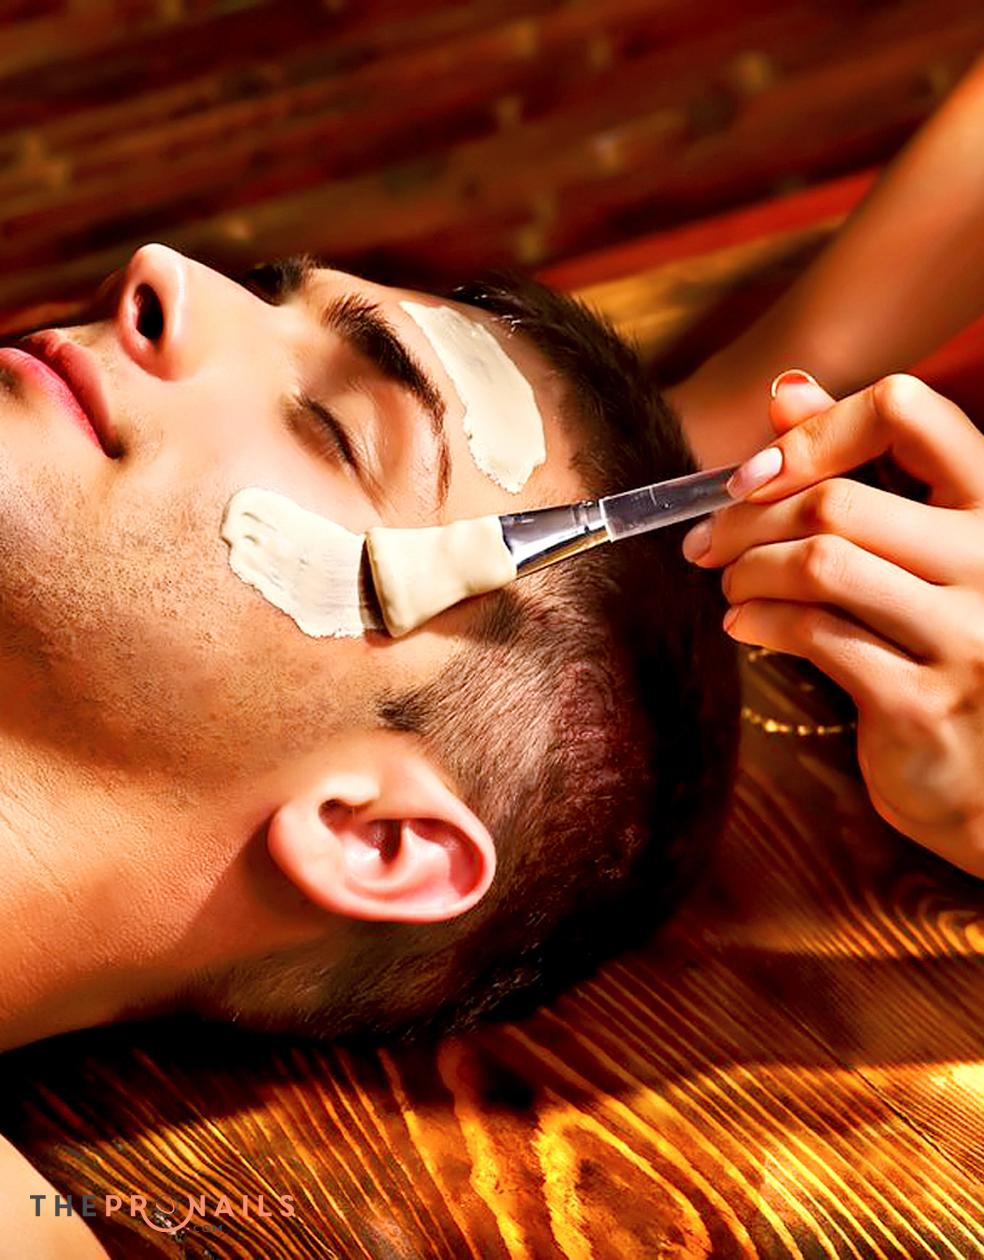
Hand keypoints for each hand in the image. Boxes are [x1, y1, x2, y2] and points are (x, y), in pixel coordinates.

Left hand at [681, 369, 983, 878]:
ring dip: (747, 571)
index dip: (815, 429)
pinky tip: (744, 626)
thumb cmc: (948, 647)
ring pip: (818, 564)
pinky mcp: (921, 701)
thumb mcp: (926, 551)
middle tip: (708, 541)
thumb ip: (868, 469)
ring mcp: (966, 636)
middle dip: (746, 518)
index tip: (754, 471)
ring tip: (730, 586)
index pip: (909, 411)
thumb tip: (788, 388)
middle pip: (836, 500)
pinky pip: (812, 635)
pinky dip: (757, 622)